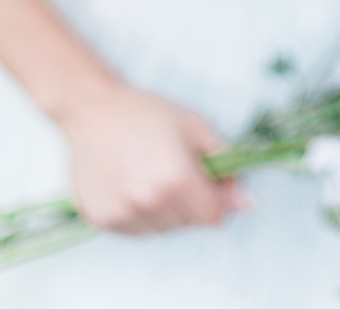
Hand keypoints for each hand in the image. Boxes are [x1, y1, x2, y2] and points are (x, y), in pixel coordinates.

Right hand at [59, 80, 246, 233]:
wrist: (92, 110)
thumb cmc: (147, 112)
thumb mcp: (196, 127)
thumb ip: (225, 166)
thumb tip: (247, 203)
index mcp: (176, 178)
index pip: (214, 216)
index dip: (215, 198)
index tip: (205, 180)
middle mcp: (148, 202)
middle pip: (189, 223)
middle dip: (190, 201)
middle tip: (172, 167)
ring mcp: (122, 214)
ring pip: (162, 229)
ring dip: (164, 209)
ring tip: (148, 173)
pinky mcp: (101, 220)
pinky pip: (136, 230)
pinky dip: (139, 213)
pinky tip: (129, 182)